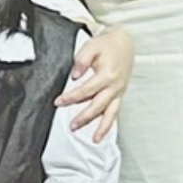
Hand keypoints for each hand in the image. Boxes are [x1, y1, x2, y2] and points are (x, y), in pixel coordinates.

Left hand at [60, 23, 132, 140]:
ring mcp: (118, 92)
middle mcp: (115, 86)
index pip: (86, 90)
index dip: (71, 97)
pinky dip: (109, 124)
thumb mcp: (91, 46)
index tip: (58, 102)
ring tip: (93, 139)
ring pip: (110, 113)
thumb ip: (81, 60)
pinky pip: (115, 112)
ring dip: (102, 127)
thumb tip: (75, 75)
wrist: (124, 42)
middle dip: (84, 117)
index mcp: (107, 75)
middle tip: (72, 126)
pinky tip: (102, 134)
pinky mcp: (119, 94)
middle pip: (98, 105)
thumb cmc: (107, 45)